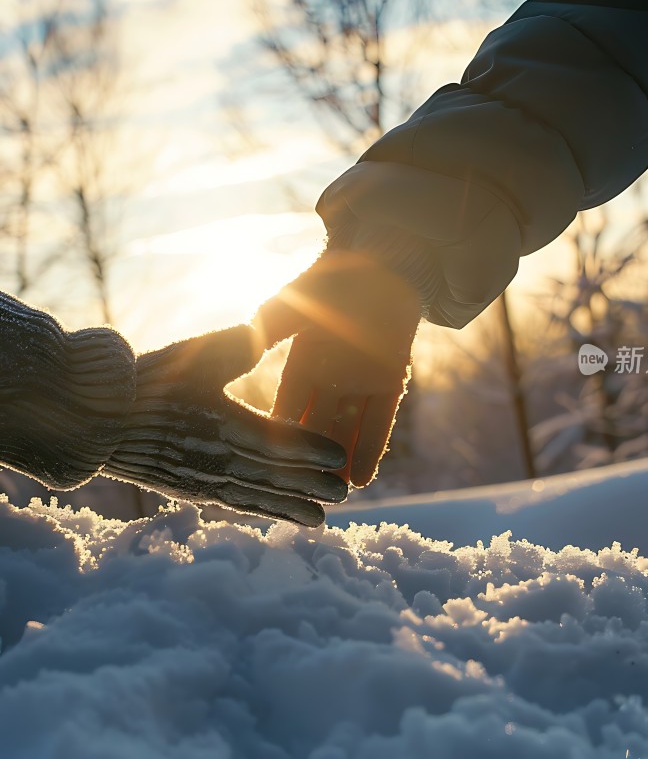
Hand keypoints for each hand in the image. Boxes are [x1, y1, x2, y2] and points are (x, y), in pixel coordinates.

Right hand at [102, 325, 347, 525]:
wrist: (96, 418)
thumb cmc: (152, 381)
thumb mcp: (198, 354)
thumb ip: (239, 346)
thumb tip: (267, 333)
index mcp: (223, 422)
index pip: (276, 440)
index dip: (310, 448)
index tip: (340, 455)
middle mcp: (217, 457)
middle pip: (273, 475)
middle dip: (310, 485)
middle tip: (344, 493)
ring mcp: (203, 479)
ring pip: (256, 497)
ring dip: (289, 508)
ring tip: (321, 521)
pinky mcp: (191, 489)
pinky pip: (233, 503)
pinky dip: (260, 512)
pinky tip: (279, 518)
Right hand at [255, 250, 421, 485]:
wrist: (384, 258)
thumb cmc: (335, 275)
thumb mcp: (295, 300)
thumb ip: (270, 325)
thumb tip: (243, 342)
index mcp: (301, 362)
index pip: (286, 409)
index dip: (282, 440)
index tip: (272, 470)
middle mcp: (329, 376)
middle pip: (315, 429)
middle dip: (311, 464)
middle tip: (304, 498)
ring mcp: (358, 381)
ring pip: (344, 431)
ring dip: (337, 464)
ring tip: (330, 501)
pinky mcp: (388, 380)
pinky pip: (378, 420)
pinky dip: (370, 448)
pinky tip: (361, 478)